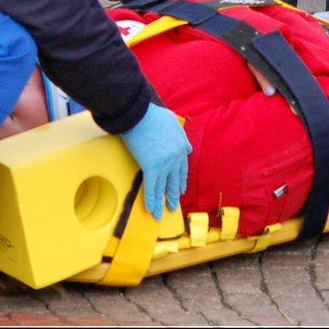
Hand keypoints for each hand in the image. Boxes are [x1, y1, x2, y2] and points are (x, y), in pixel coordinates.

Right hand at [118, 103, 189, 217]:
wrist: (140, 115)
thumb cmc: (153, 115)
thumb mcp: (173, 122)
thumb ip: (182, 136)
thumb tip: (188, 148)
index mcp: (181, 146)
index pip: (182, 168)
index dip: (181, 180)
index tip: (181, 188)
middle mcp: (175, 158)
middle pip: (174, 180)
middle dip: (173, 194)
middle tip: (173, 205)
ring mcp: (164, 164)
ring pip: (163, 187)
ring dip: (162, 202)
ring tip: (162, 213)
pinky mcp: (151, 168)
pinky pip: (151, 188)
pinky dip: (151, 200)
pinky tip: (151, 210)